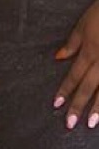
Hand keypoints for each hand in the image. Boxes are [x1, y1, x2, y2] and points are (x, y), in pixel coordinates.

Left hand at [54, 0, 98, 128]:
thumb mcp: (83, 25)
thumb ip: (72, 43)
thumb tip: (58, 58)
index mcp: (90, 51)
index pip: (74, 75)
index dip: (65, 90)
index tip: (56, 104)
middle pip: (89, 87)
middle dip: (78, 105)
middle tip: (69, 123)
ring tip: (91, 123)